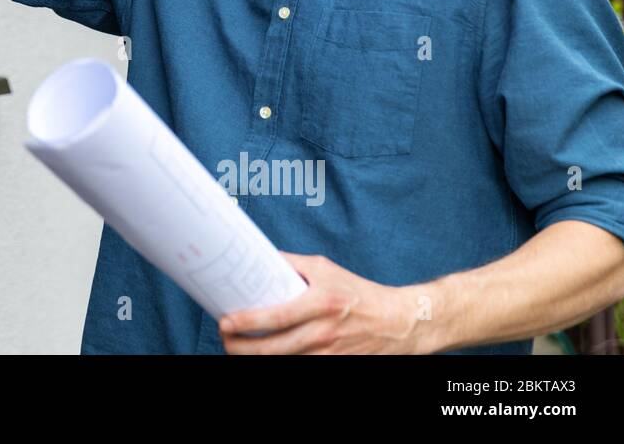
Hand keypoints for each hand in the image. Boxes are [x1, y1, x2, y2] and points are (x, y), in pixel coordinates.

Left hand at [218, 253, 425, 353]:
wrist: (399, 321)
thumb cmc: (357, 292)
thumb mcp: (325, 269)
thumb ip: (292, 264)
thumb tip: (257, 256)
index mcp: (321, 302)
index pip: (276, 317)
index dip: (245, 322)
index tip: (224, 321)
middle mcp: (325, 331)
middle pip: (272, 349)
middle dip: (239, 348)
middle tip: (225, 339)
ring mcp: (330, 354)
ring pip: (283, 363)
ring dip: (254, 358)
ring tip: (237, 349)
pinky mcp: (336, 367)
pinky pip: (300, 368)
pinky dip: (279, 364)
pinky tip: (265, 357)